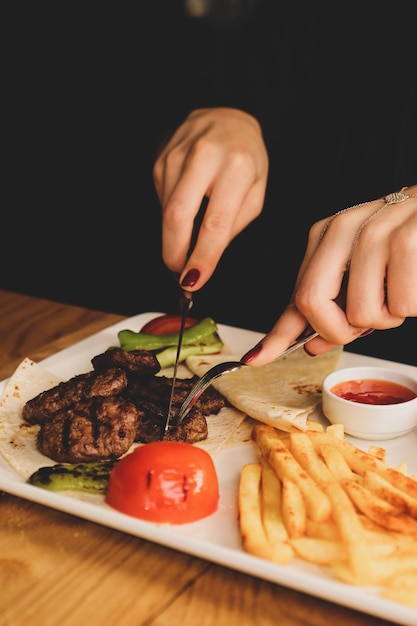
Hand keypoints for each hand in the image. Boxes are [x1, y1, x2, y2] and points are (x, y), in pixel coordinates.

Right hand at [153, 107, 268, 288]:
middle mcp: (204, 157)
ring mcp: (177, 156)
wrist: (227, 119)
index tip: (194, 282)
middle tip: (180, 274)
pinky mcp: (161, 160)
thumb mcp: (255, 194)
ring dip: (174, 237)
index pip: (215, 223)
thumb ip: (231, 226)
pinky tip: (188, 209)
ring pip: (166, 213)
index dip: (202, 257)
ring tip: (188, 242)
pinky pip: (162, 201)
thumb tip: (202, 258)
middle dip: (175, 253)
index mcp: (236, 167)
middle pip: (177, 217)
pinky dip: (173, 217)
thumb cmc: (246, 161)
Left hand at [242, 185, 416, 365]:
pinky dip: (412, 308)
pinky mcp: (409, 240)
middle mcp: (343, 228)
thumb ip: (336, 308)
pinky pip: (401, 307)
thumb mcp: (367, 273)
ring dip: (387, 318)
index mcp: (327, 235)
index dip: (276, 335)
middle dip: (336, 331)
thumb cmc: (410, 245)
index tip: (255, 359)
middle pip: (311, 302)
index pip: (296, 294)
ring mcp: (374, 231)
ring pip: (360, 313)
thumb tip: (313, 345)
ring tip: (401, 290)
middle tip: (362, 325)